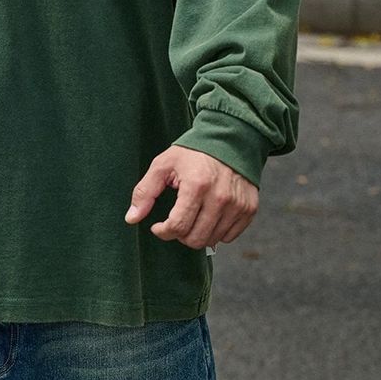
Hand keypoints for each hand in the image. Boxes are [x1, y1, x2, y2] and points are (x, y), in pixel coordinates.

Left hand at [124, 146, 258, 248]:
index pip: (178, 226)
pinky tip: (209, 215)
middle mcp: (220, 197)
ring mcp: (237, 204)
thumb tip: (131, 218)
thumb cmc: (193, 152)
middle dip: (180, 234)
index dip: (163, 231)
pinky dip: (216, 232)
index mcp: (197, 185)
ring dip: (198, 233)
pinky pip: (229, 237)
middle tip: (177, 220)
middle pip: (195, 239)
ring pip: (212, 240)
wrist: (229, 139)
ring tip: (193, 215)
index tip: (159, 226)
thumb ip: (145, 191)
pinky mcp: (249, 209)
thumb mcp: (164, 164)